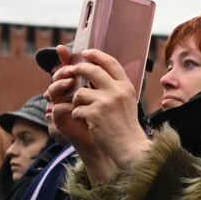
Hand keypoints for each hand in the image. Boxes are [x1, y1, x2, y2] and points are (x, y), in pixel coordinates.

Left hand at [45, 47, 149, 182]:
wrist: (129, 146)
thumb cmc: (126, 126)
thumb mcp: (127, 101)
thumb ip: (116, 88)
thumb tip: (98, 74)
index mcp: (126, 86)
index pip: (110, 62)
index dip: (96, 55)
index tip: (86, 52)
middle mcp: (116, 91)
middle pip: (91, 70)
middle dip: (79, 69)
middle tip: (72, 71)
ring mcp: (105, 102)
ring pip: (80, 92)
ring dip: (78, 101)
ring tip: (85, 111)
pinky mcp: (94, 114)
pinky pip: (77, 109)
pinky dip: (78, 115)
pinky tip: (87, 122)